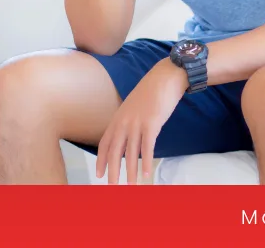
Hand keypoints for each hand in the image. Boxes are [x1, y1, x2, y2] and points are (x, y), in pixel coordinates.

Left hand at [96, 58, 186, 183]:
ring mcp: (137, 123)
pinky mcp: (151, 124)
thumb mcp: (133, 107)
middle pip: (115, 152)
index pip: (105, 144)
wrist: (164, 77)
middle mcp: (124, 122)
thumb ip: (128, 121)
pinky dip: (147, 162)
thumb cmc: (151, 92)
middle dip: (113, 171)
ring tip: (131, 185)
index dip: (102, 160)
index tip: (99, 174)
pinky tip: (147, 173)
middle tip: (112, 187)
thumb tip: (129, 136)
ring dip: (130, 171)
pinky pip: (147, 147)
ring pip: (131, 153)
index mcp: (118, 119)